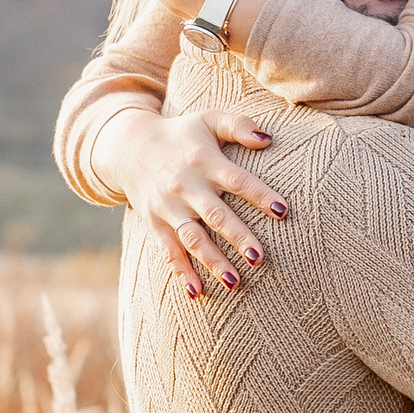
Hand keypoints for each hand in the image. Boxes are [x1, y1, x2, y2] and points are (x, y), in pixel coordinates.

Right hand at [85, 100, 288, 295]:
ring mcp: (169, 207)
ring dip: (213, 261)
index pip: (236, 179)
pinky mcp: (156, 223)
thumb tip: (269, 139)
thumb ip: (238, 125)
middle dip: (237, 236)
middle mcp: (186, 185)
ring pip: (192, 238)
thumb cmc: (182, 134)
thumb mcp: (207, 119)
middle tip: (260, 258)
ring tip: (236, 283)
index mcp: (203, 160)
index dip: (259, 194)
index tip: (283, 211)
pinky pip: (168, 251)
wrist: (130, 146)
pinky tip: (197, 293)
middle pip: (215, 214)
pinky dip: (181, 272)